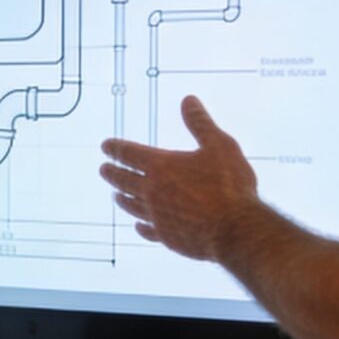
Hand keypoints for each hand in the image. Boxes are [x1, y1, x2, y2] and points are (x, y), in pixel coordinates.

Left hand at [99, 96, 262, 261]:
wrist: (235, 230)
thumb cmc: (229, 186)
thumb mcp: (219, 146)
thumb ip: (200, 124)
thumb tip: (188, 101)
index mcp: (161, 166)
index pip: (129, 154)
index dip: (116, 148)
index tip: (106, 146)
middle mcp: (153, 192)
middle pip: (124, 180)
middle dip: (112, 172)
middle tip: (103, 169)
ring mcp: (158, 217)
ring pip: (132, 205)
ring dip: (122, 198)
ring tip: (116, 195)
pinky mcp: (167, 237)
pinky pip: (147, 230)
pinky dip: (140, 227)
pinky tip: (139, 226)